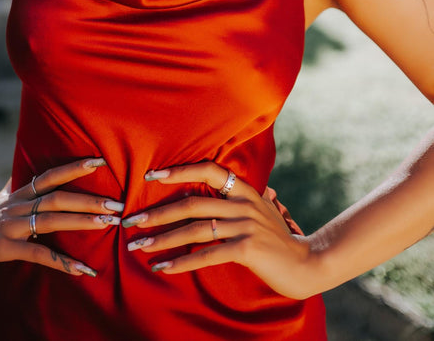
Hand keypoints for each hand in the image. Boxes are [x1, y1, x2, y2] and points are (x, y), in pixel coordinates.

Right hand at [0, 158, 122, 277]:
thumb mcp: (1, 199)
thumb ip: (16, 185)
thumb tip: (24, 169)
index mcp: (21, 194)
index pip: (51, 176)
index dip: (74, 167)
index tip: (99, 161)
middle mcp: (19, 206)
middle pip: (58, 197)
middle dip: (89, 199)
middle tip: (116, 203)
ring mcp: (12, 226)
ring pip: (51, 220)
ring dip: (81, 222)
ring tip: (106, 223)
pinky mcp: (5, 247)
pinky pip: (38, 254)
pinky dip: (61, 261)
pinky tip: (81, 268)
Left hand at [123, 161, 319, 299]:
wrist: (306, 263)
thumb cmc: (277, 238)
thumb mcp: (259, 210)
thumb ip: (237, 198)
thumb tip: (215, 187)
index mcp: (243, 190)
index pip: (207, 170)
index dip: (179, 170)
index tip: (151, 176)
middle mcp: (243, 202)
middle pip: (192, 203)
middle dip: (157, 213)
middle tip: (131, 222)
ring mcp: (245, 224)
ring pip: (195, 229)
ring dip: (162, 239)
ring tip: (139, 246)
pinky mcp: (247, 248)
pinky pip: (207, 254)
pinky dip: (182, 261)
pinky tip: (164, 267)